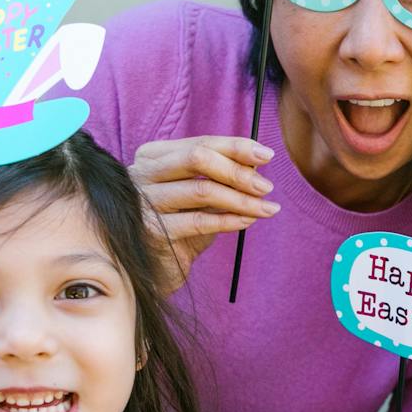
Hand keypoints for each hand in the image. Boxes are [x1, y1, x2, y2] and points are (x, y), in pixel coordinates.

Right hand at [129, 136, 280, 293]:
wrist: (156, 268)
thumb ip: (222, 175)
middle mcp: (143, 173)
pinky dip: (229, 220)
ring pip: (202, 190)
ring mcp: (145, 201)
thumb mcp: (200, 195)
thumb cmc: (181, 225)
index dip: (236, 147)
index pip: (201, 143)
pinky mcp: (154, 231)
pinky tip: (248, 221)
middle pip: (197, 159)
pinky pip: (200, 221)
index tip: (267, 155)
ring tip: (267, 208)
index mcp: (154, 156)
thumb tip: (257, 160)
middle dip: (238, 172)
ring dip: (241, 199)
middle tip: (266, 187)